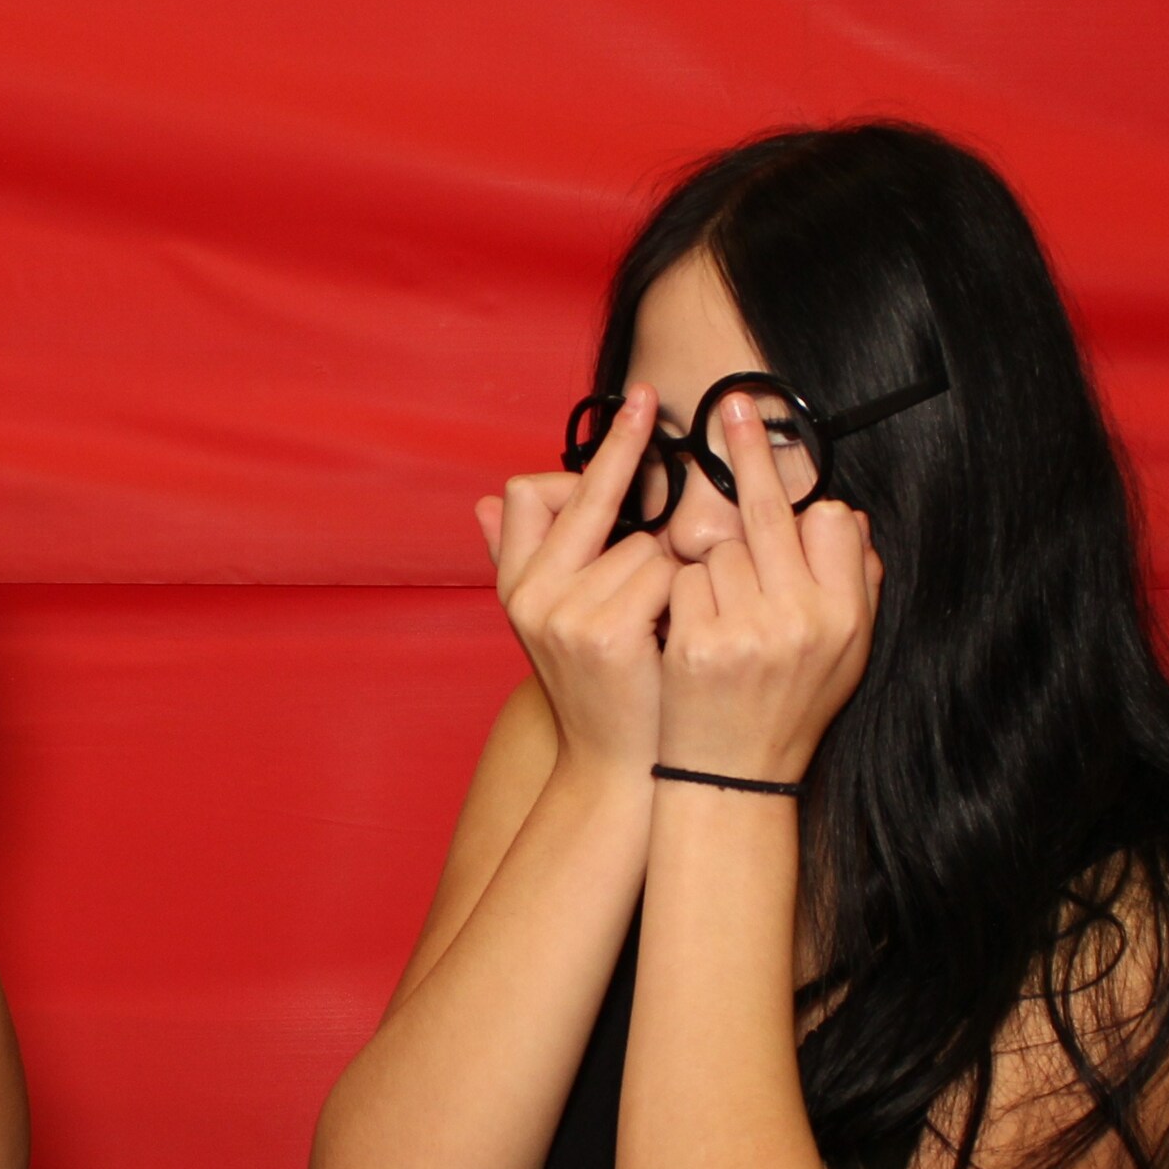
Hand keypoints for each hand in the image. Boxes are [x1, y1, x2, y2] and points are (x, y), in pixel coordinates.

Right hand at [478, 385, 678, 782]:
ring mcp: (564, 614)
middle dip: (621, 442)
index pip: (531, 493)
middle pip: (580, 493)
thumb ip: (523, 560)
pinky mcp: (606, 632)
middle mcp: (530, 595)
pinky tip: (682, 623)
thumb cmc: (605, 690)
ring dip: (670, 566)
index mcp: (516, 586)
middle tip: (648, 398)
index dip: (578, 465)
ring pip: (642, 541)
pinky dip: (683, 590)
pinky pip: (662, 572)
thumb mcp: (554, 624)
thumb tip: (485, 502)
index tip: (626, 424)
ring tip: (674, 612)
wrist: (617, 770)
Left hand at [657, 390, 876, 780]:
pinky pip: (683, 579)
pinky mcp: (697, 642)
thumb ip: (852, 584)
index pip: (829, 520)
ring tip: (718, 620)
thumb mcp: (843, 656)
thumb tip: (846, 516)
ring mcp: (748, 631)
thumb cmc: (787, 711)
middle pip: (769, 513)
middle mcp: (804, 620)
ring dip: (710, 569)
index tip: (784, 460)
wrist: (731, 782)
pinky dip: (680, 595)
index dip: (804, 509)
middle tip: (735, 403)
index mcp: (845, 617)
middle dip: (748, 451)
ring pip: (718, 549)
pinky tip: (687, 631)